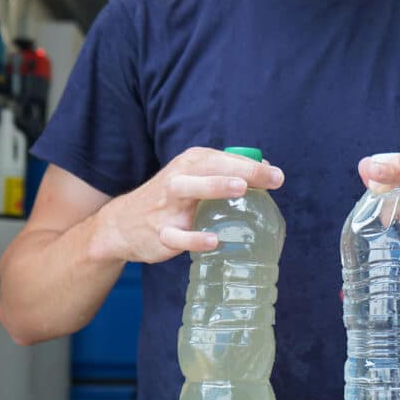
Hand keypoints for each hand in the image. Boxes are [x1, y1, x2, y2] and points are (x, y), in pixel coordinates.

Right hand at [97, 147, 283, 264]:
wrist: (122, 224)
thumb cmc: (170, 199)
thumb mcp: (195, 178)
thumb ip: (228, 174)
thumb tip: (267, 172)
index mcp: (191, 163)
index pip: (224, 159)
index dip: (251, 167)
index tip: (277, 178)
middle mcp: (179, 178)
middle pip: (209, 168)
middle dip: (239, 171)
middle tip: (266, 179)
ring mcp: (167, 205)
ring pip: (189, 189)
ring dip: (215, 187)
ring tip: (240, 189)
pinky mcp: (160, 232)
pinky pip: (177, 235)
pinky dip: (194, 238)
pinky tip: (213, 240)